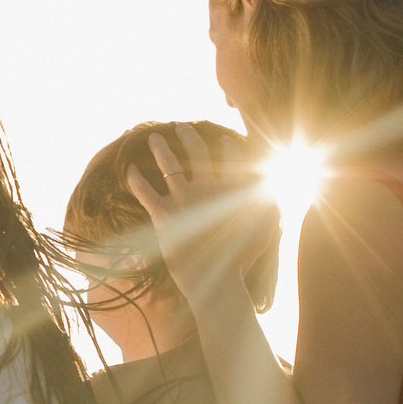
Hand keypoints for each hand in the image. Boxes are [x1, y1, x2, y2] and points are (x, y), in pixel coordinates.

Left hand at [124, 123, 267, 303]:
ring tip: (153, 138)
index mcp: (232, 188)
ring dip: (160, 149)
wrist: (217, 277)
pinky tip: (129, 170)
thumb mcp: (267, 227)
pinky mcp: (164, 215)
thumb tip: (273, 187)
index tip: (223, 138)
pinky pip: (146, 193)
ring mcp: (184, 200)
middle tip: (180, 126)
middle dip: (188, 136)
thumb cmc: (244, 256)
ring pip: (169, 165)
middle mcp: (206, 187)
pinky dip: (136, 180)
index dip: (227, 146)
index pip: (230, 158)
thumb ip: (270, 202)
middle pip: (196, 153)